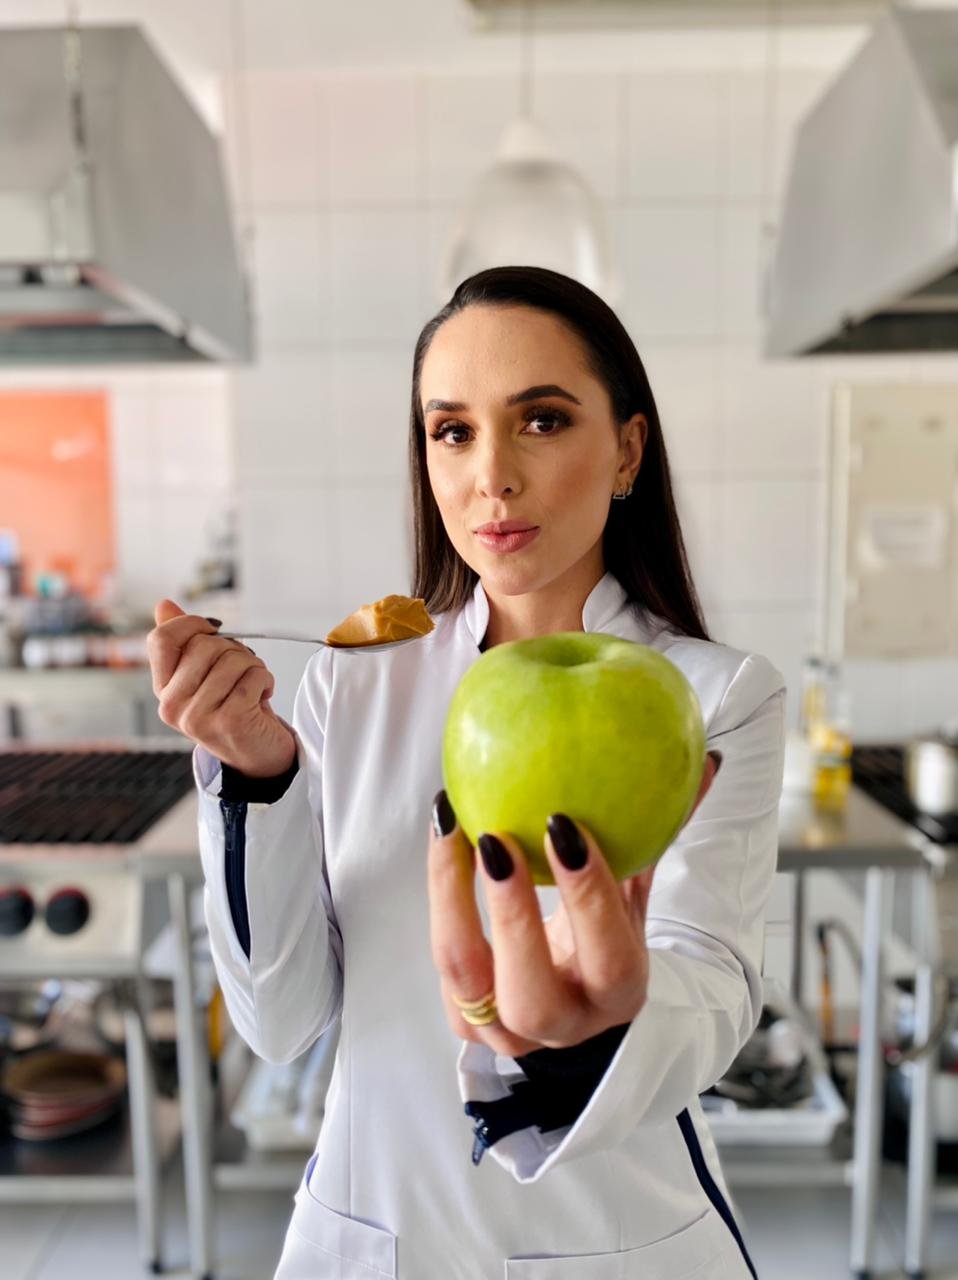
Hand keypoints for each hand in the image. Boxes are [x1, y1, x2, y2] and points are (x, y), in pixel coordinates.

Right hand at [148, 599, 296, 776]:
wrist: (258, 757)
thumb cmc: (233, 708)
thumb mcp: (205, 675)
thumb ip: (184, 641)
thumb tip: (163, 605)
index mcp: (163, 690)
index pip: (161, 639)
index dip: (191, 624)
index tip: (214, 630)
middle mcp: (173, 706)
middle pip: (204, 645)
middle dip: (234, 649)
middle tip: (242, 671)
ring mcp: (198, 716)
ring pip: (232, 659)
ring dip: (253, 666)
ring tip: (253, 686)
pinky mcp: (229, 721)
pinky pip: (253, 676)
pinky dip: (266, 679)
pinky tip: (262, 696)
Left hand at [427, 751, 721, 1057]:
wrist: (571, 1004)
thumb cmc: (604, 937)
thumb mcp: (637, 895)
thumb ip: (662, 834)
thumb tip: (707, 762)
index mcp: (617, 994)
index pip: (607, 958)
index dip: (587, 899)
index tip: (565, 828)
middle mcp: (561, 1023)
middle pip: (531, 994)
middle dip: (511, 917)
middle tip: (496, 838)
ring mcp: (504, 1029)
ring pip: (466, 976)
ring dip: (452, 897)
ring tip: (452, 823)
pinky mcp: (461, 1017)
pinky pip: (443, 958)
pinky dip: (439, 894)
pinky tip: (444, 829)